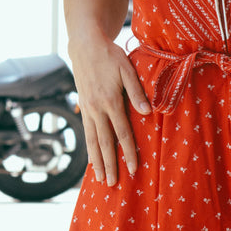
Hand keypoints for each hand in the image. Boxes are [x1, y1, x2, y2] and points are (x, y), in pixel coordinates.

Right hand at [71, 37, 149, 185]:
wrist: (85, 46)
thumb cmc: (110, 56)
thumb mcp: (127, 70)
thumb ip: (136, 92)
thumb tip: (147, 112)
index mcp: (110, 100)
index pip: (122, 133)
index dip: (128, 152)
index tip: (134, 169)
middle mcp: (96, 109)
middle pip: (104, 143)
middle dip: (110, 165)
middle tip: (113, 184)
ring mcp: (87, 109)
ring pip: (92, 141)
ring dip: (97, 161)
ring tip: (100, 179)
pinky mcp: (83, 107)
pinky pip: (86, 133)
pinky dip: (89, 149)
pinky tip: (91, 159)